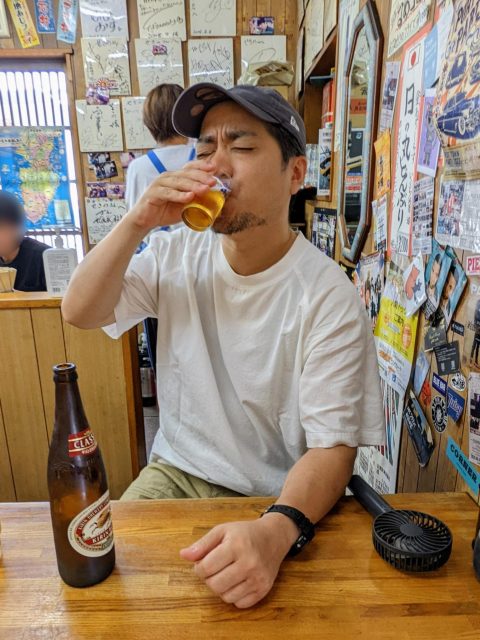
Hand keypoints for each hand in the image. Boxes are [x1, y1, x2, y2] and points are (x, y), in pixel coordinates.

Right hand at [128, 159, 216, 231]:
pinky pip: (168, 193)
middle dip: (201, 177)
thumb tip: (214, 202)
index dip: (201, 166)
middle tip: (213, 182)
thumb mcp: (184, 206)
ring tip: (205, 190)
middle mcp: (168, 177)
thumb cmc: (165, 211)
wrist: (146, 220)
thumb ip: (196, 202)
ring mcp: (160, 184)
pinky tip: (189, 197)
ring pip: (178, 182)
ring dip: (193, 186)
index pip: (189, 167)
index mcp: (176, 177)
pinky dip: (179, 195)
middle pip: (186, 173)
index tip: (214, 168)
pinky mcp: (153, 194)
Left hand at [179, 515, 297, 607]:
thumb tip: (183, 555)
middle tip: (215, 569)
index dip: (199, 568)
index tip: (203, 563)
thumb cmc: (244, 533)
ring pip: (226, 597)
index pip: (205, 568)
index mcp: (236, 545)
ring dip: (221, 588)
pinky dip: (234, 595)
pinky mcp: (264, 589)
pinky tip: (237, 581)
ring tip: (226, 574)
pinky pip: (239, 603)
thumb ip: (202, 544)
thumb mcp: (222, 531)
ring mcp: (257, 578)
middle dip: (209, 579)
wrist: (274, 537)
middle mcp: (249, 563)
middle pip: (214, 585)